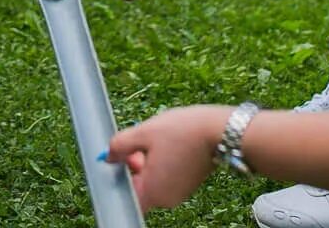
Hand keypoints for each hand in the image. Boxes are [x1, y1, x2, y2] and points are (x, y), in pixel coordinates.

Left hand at [104, 105, 233, 211]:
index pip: (125, 195)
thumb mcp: (144, 132)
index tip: (119, 158)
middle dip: (134, 165)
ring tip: (157, 141)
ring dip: (148, 162)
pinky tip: (168, 145)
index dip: (119, 176)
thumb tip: (108, 155)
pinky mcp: (187, 184)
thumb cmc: (184, 131)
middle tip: (139, 144)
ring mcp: (178, 192)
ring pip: (152, 180)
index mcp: (152, 190)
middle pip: (138, 187)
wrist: (221, 130)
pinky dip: (162, 164)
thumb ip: (120, 145)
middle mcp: (166, 198)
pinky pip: (166, 177)